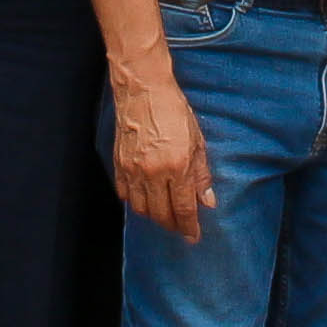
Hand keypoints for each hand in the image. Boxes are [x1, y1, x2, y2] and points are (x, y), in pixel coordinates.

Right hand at [110, 74, 212, 240]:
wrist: (143, 89)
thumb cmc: (173, 110)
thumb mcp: (197, 141)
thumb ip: (201, 175)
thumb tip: (207, 202)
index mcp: (176, 166)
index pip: (184, 208)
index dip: (189, 227)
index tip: (193, 237)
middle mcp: (153, 172)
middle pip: (161, 214)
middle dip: (172, 225)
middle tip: (181, 227)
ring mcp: (133, 170)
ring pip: (141, 209)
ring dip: (154, 216)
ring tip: (164, 214)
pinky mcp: (119, 164)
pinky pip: (125, 194)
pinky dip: (135, 201)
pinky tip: (145, 199)